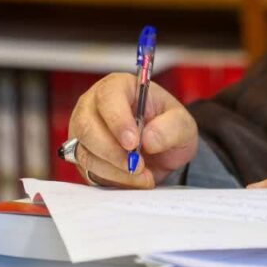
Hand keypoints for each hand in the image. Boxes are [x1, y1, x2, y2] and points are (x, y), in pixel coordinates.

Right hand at [68, 72, 198, 188]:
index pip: (108, 97)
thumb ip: (171, 128)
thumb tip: (148, 139)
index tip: (133, 143)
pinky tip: (134, 180)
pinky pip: (89, 170)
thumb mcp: (183, 124)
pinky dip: (113, 179)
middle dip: (113, 151)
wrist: (164, 149)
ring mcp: (84, 131)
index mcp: (119, 86)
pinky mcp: (83, 154)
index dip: (118, 121)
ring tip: (144, 175)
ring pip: (85, 152)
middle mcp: (94, 105)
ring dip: (115, 169)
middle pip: (87, 126)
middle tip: (138, 165)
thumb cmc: (169, 126)